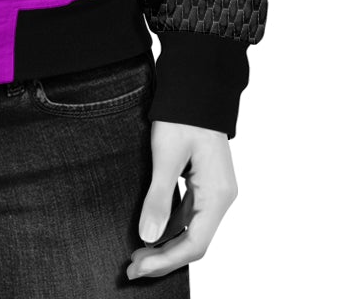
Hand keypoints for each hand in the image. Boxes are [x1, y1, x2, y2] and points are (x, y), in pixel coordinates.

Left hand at [126, 120, 237, 279]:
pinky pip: (189, 213)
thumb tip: (148, 237)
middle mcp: (220, 197)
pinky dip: (170, 225)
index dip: (165, 261)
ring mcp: (213, 190)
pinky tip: (150, 228)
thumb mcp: (166, 155)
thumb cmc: (182, 116)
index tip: (137, 267)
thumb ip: (158, 197)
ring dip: (166, 243)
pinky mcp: (203, 181)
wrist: (195, 86)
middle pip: (194, 241)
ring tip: (137, 252)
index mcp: (217, 195)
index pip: (194, 244)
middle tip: (131, 266)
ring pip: (191, 229)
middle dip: (163, 257)